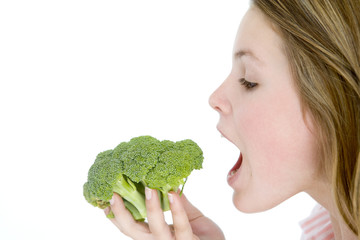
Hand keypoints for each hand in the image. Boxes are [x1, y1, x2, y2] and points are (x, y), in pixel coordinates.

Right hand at [104, 189, 224, 239]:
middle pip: (133, 232)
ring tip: (149, 187)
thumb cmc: (203, 235)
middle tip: (114, 193)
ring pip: (154, 230)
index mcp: (154, 235)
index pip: (130, 227)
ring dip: (151, 208)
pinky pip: (181, 228)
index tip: (104, 199)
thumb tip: (168, 181)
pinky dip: (177, 209)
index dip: (115, 215)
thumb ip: (177, 203)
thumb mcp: (187, 216)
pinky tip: (174, 193)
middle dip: (121, 214)